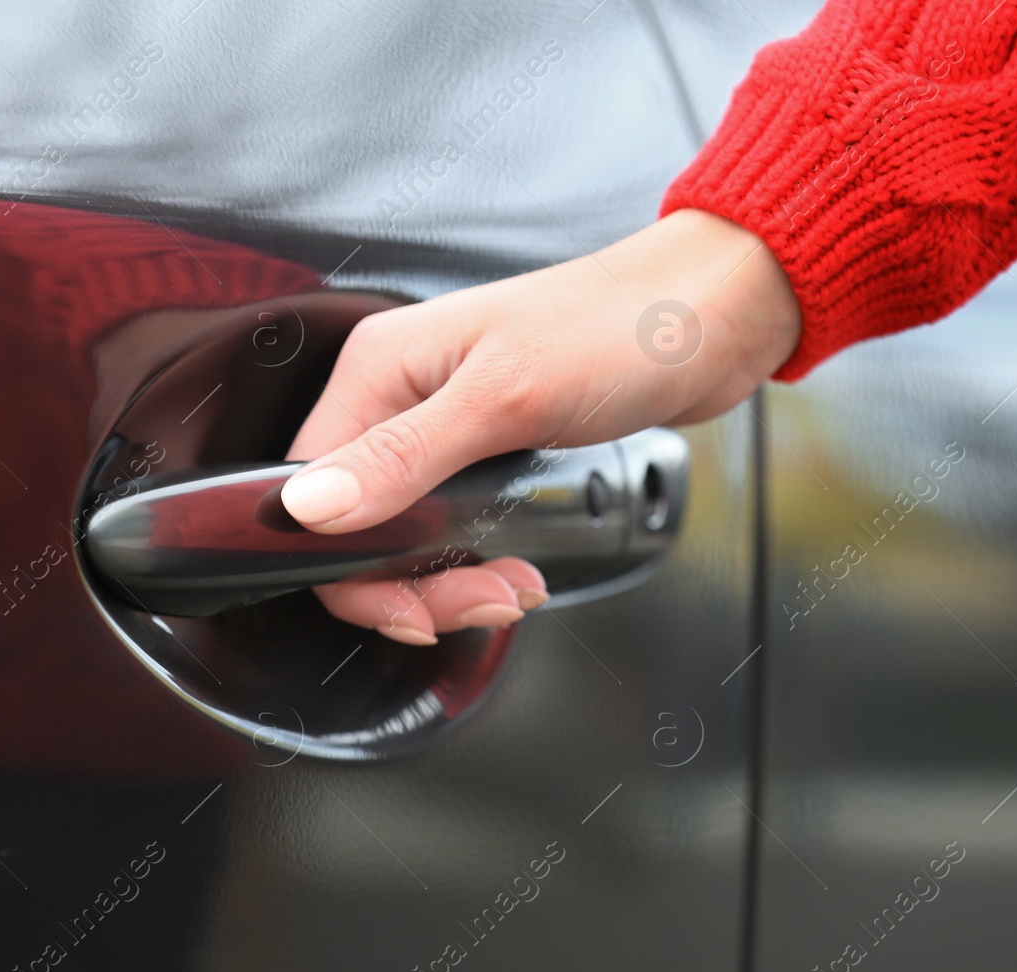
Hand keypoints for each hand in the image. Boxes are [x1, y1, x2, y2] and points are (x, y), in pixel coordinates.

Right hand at [283, 208, 800, 643]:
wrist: (707, 317)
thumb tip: (308, 509)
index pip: (310, 494)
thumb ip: (403, 459)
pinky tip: (522, 571)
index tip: (412, 608)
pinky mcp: (487, 449)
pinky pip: (454, 526)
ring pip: (407, 537)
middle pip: (358, 527)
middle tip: (481, 602)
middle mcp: (400, 397)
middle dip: (414, 585)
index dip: (351, 568)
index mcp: (379, 370)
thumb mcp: (506, 400)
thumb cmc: (619, 329)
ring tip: (513, 591)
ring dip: (452, 581)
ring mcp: (443, 425)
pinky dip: (481, 561)